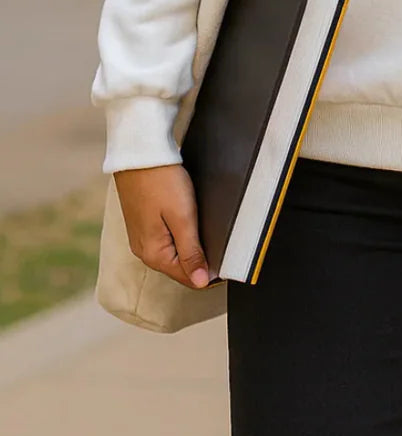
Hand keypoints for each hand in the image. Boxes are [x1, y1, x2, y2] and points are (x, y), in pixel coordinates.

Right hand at [114, 163, 211, 290]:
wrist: (140, 152)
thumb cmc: (161, 180)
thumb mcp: (182, 217)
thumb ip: (191, 252)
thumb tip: (200, 283)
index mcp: (153, 255)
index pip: (187, 278)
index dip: (210, 272)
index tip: (228, 258)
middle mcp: (144, 250)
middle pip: (180, 266)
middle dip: (201, 258)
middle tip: (221, 239)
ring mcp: (142, 236)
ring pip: (173, 251)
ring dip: (191, 245)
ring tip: (206, 227)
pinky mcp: (143, 222)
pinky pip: (166, 238)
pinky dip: (180, 233)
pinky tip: (190, 220)